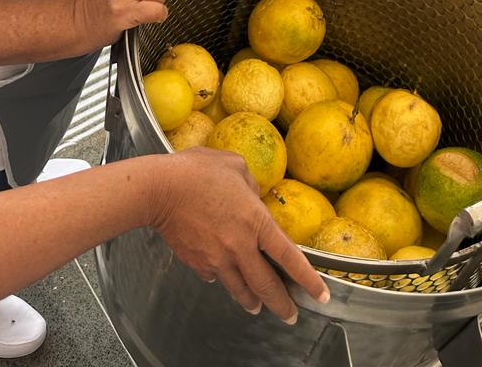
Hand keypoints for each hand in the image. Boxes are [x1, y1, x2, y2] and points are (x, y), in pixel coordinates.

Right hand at [149, 148, 329, 322]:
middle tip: (290, 316)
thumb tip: (251, 195)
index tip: (321, 295)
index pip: (289, 257)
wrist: (160, 190)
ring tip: (257, 307)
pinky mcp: (197, 263)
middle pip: (267, 285)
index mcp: (256, 221)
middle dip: (282, 305)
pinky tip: (222, 275)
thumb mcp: (234, 165)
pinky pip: (215, 276)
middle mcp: (240, 246)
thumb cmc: (196, 171)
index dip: (308, 279)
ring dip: (252, 300)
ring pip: (241, 289)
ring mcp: (217, 259)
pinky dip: (222, 278)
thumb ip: (250, 183)